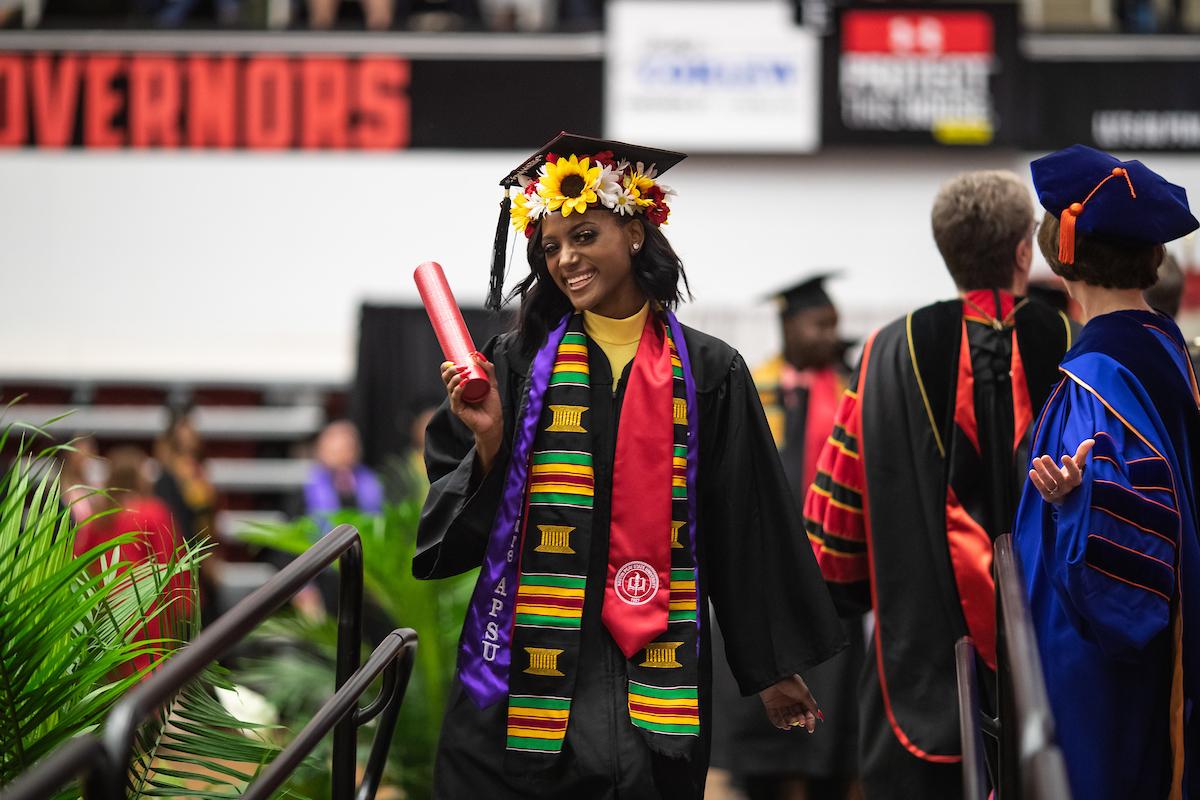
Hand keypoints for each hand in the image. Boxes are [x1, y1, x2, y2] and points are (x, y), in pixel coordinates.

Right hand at [441, 352, 502, 471]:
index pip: (448, 373)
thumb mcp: (492, 383)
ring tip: (466, 373)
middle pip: (446, 378)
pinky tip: (464, 383)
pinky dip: (458, 389)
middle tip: (463, 366)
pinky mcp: (458, 409)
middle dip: (451, 369)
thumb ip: (488, 369)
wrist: (494, 422)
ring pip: (449, 386)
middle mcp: (456, 392)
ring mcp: (456, 401)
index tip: (457, 358)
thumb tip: (478, 355)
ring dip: (456, 377)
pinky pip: (455, 397)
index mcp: (460, 385)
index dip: (448, 365)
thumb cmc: (491, 405)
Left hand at [759, 674, 821, 732]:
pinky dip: (779, 723)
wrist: (774, 676)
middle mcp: (790, 701)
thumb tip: (818, 715)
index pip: (806, 711)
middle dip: (799, 720)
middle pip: (797, 715)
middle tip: (800, 721)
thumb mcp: (804, 693)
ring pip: (786, 718)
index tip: (810, 728)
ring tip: (791, 722)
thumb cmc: (790, 680)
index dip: (809, 720)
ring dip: (790, 722)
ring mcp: (780, 703)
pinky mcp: (770, 705)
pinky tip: (784, 725)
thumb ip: (812, 705)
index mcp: (800, 697)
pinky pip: (774, 717)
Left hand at [1029, 438, 1094, 504]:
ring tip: (1036, 459)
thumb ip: (1083, 453)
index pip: (1075, 474)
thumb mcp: (1078, 464)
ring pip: (1049, 483)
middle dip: (1051, 467)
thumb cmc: (1071, 474)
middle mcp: (1068, 487)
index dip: (1070, 466)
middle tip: (1044, 456)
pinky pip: (1042, 489)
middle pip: (1059, 478)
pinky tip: (1032, 471)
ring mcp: (1058, 493)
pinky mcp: (1048, 497)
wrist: (1067, 495)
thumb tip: (1091, 440)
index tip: (1064, 456)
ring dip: (1042, 471)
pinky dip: (1037, 481)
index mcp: (1076, 480)